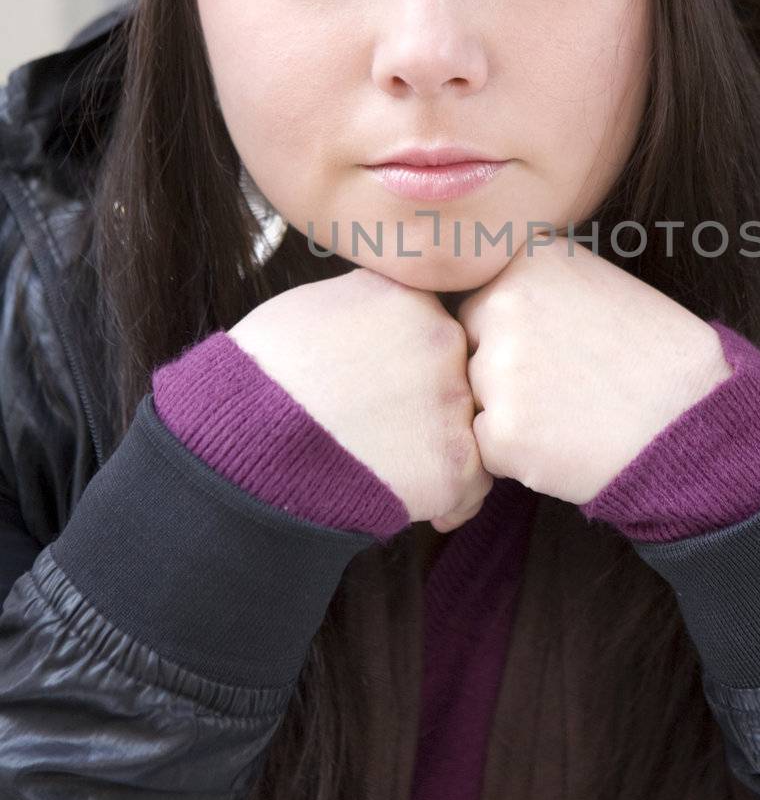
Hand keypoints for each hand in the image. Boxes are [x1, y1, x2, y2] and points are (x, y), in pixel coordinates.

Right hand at [227, 267, 491, 530]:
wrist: (246, 442)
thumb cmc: (263, 374)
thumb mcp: (318, 305)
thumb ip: (372, 304)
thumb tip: (388, 314)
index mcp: (413, 297)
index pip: (438, 330)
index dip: (416, 365)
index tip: (390, 389)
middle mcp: (445, 340)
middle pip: (460, 375)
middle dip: (434, 405)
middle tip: (390, 433)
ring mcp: (454, 400)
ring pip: (473, 428)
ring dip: (443, 451)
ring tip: (396, 468)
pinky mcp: (456, 462)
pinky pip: (474, 483)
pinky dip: (450, 498)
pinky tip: (418, 502)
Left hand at [455, 237, 731, 505]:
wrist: (698, 422)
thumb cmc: (656, 357)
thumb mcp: (600, 285)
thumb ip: (537, 284)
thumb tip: (480, 298)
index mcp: (530, 259)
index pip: (481, 301)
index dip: (515, 333)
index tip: (559, 350)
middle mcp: (504, 303)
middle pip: (471, 347)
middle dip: (504, 371)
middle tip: (567, 386)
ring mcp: (500, 368)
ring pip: (475, 396)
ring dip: (509, 412)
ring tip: (573, 412)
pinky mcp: (502, 431)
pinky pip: (485, 444)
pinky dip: (516, 453)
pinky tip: (568, 442)